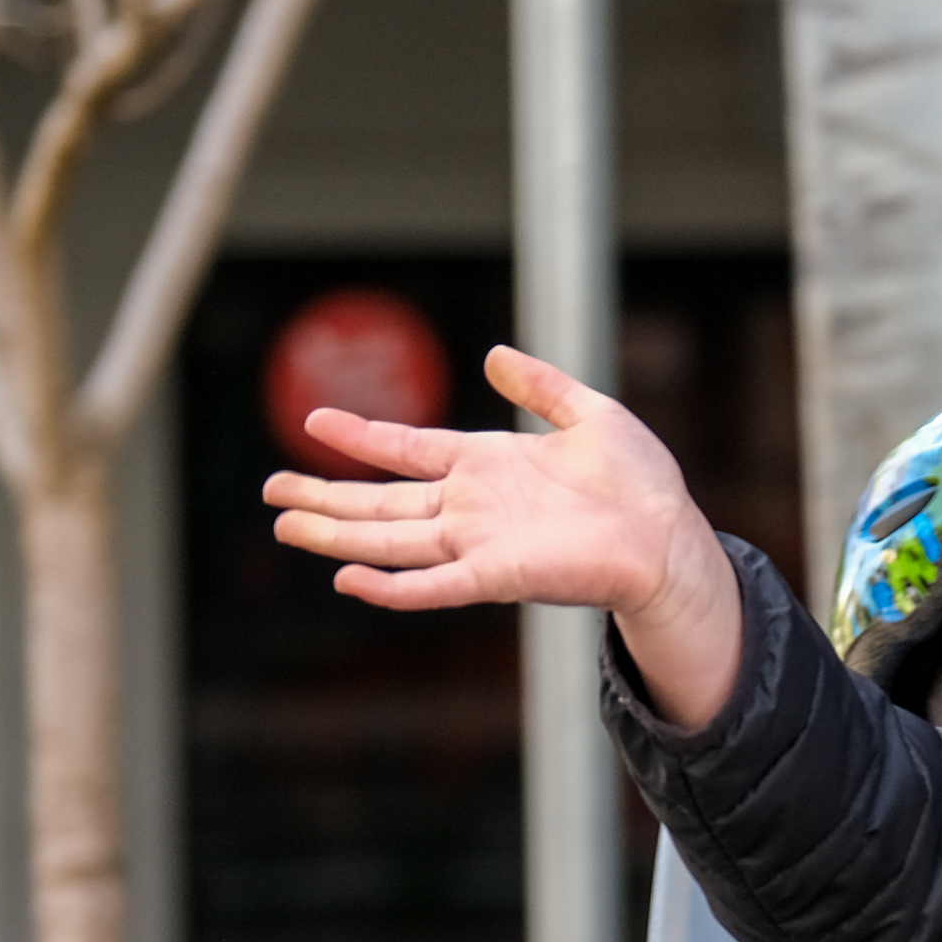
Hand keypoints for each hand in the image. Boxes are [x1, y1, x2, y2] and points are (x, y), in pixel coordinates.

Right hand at [264, 342, 747, 727]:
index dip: (362, 436)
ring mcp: (479, 543)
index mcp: (488, 464)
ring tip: (285, 525)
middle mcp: (473, 506)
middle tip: (270, 489)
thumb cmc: (639, 482)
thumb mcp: (588, 413)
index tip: (314, 420)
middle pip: (382, 500)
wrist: (671, 536)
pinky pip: (433, 585)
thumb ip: (540, 384)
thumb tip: (494, 355)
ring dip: (336, 533)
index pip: (408, 449)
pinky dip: (391, 586)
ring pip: (390, 539)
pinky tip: (347, 578)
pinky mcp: (497, 577)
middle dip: (325, 494)